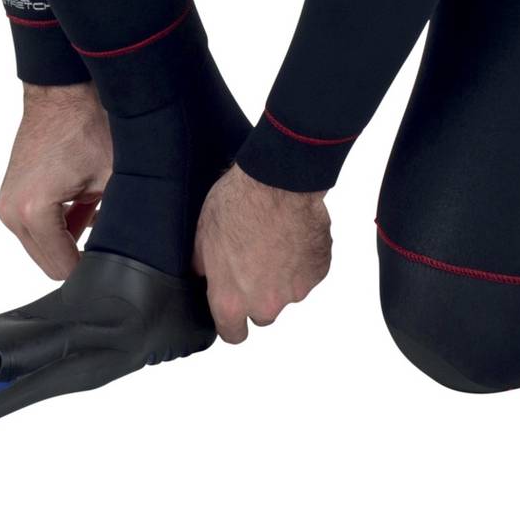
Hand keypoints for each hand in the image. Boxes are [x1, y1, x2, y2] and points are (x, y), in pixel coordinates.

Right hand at [0, 81, 112, 280]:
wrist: (63, 89)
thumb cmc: (89, 125)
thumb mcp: (115, 180)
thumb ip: (120, 226)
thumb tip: (135, 259)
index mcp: (33, 211)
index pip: (63, 271)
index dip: (94, 270)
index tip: (119, 266)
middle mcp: (11, 212)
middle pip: (50, 263)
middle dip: (81, 255)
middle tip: (114, 241)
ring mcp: (7, 204)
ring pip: (43, 246)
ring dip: (70, 238)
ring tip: (100, 214)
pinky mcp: (11, 194)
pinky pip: (36, 227)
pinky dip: (60, 224)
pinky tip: (87, 205)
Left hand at [193, 163, 331, 342]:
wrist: (277, 184)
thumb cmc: (237, 206)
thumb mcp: (201, 234)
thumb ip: (202, 266)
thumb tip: (202, 275)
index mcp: (231, 299)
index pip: (233, 335)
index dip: (231, 323)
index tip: (232, 311)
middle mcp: (265, 304)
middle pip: (262, 314)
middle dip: (258, 294)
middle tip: (252, 262)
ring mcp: (296, 290)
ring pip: (287, 292)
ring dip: (281, 274)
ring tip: (272, 240)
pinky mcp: (318, 273)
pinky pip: (308, 273)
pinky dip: (301, 260)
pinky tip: (291, 234)